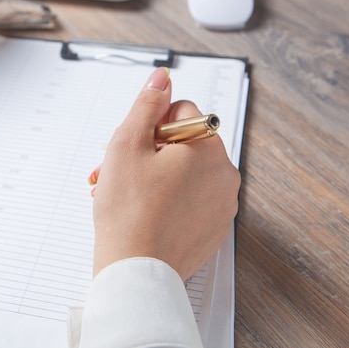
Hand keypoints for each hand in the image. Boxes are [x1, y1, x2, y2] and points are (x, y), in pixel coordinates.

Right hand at [90, 67, 240, 279]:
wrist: (136, 270)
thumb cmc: (128, 210)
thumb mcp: (128, 143)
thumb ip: (147, 103)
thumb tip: (162, 77)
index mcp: (208, 147)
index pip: (181, 112)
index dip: (151, 125)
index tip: (135, 147)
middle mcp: (224, 174)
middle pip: (185, 143)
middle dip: (152, 151)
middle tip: (123, 171)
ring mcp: (222, 204)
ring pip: (187, 173)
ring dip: (158, 175)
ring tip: (129, 193)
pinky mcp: (214, 228)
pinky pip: (193, 200)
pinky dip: (170, 200)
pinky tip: (147, 212)